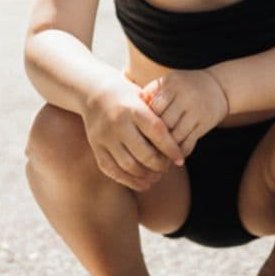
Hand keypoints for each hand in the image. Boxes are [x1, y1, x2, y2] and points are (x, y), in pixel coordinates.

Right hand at [83, 74, 186, 192]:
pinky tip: (141, 184)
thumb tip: (178, 146)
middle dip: (159, 166)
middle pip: (143, 154)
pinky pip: (112, 170)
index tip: (180, 160)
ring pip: (128, 165)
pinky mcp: (96, 146)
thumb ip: (158, 119)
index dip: (171, 150)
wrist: (94, 91)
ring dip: (145, 176)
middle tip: (166, 168)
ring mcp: (105, 136)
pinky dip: (128, 180)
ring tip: (156, 177)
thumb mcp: (144, 100)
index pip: (158, 134)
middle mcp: (118, 123)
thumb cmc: (128, 96)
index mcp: (134, 109)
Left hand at [138, 69, 229, 158]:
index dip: (143, 122)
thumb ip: (150, 94)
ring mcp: (196, 110)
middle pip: (163, 124)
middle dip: (153, 137)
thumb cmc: (183, 87)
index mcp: (171, 84)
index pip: (152, 108)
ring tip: (155, 157)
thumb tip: (130, 112)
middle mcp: (184, 96)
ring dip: (165, 149)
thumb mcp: (168, 83)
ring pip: (175, 136)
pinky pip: (188, 143)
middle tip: (141, 150)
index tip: (135, 132)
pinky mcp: (205, 123)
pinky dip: (179, 152)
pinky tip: (172, 157)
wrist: (217, 87)